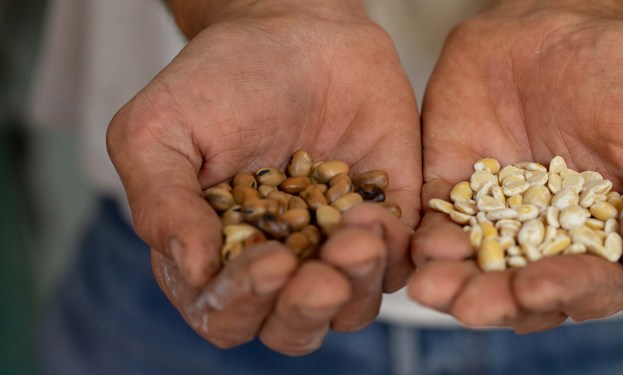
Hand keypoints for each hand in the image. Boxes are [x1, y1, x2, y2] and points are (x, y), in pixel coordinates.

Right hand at [107, 4, 419, 354]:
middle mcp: (279, 262)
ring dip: (356, 285)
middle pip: (292, 327)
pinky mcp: (388, 220)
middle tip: (321, 277)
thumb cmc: (220, 79)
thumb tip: (194, 271)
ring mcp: (335, 246)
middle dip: (306, 310)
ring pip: (352, 308)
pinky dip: (393, 251)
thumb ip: (162, 203)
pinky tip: (379, 213)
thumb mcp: (160, 130)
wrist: (295, 29)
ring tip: (360, 234)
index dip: (244, 301)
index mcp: (216, 254)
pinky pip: (399, 262)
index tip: (269, 262)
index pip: (224, 313)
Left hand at [409, 5, 622, 332]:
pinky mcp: (456, 193)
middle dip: (500, 303)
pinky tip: (419, 251)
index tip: (540, 288)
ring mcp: (503, 221)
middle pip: (531, 293)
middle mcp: (557, 242)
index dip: (572, 291)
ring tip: (433, 289)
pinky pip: (438, 226)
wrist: (558, 23)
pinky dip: (427, 243)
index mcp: (617, 239)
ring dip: (456, 287)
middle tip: (472, 305)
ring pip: (479, 271)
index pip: (600, 285)